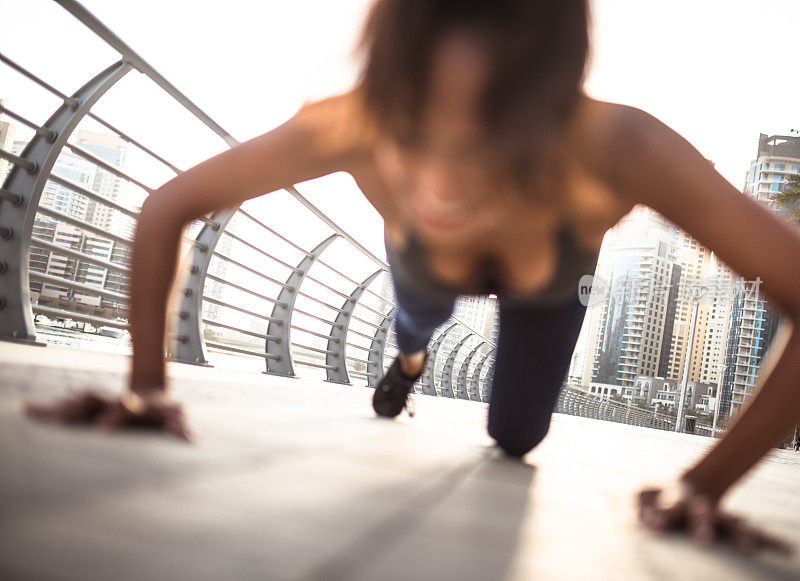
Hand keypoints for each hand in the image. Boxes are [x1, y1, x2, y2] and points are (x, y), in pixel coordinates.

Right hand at [24, 390, 191, 441]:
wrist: (150, 391)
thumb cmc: (165, 410)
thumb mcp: (177, 416)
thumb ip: (182, 427)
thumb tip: (191, 440)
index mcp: (134, 403)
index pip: (124, 406)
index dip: (116, 414)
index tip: (104, 430)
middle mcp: (112, 400)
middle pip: (92, 398)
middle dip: (78, 408)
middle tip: (62, 420)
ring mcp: (99, 402)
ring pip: (76, 400)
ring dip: (59, 408)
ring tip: (39, 416)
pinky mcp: (88, 408)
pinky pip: (64, 407)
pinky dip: (46, 409)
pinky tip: (26, 410)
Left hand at [637, 481, 792, 556]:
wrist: (690, 490)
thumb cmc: (662, 501)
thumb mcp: (644, 497)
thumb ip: (640, 505)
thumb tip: (642, 518)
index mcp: (678, 504)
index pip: (669, 510)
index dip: (662, 517)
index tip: (654, 525)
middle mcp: (702, 510)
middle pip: (703, 515)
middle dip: (703, 526)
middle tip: (702, 541)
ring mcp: (721, 520)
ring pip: (734, 525)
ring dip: (741, 535)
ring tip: (749, 548)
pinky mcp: (736, 530)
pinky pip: (759, 536)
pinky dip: (772, 542)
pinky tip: (787, 550)